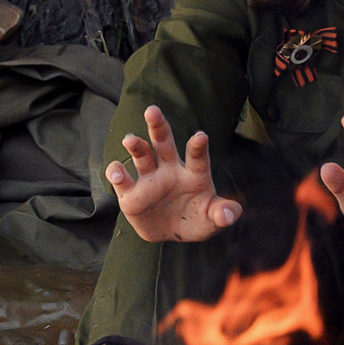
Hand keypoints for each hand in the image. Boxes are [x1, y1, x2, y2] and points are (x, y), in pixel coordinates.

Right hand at [107, 105, 243, 242]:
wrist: (172, 233)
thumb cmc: (195, 220)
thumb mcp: (212, 220)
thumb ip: (223, 214)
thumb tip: (228, 215)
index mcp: (193, 173)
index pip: (197, 157)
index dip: (198, 147)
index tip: (200, 136)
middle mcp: (170, 170)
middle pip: (163, 143)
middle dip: (158, 126)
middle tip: (152, 110)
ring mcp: (149, 180)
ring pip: (141, 155)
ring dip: (136, 146)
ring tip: (130, 139)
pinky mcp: (131, 194)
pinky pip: (121, 180)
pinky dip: (116, 173)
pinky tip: (116, 172)